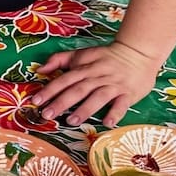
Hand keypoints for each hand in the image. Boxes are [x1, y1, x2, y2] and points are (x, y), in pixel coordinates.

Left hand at [34, 41, 160, 126]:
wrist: (138, 52)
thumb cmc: (105, 57)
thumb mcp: (81, 54)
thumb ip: (59, 60)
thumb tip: (39, 69)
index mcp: (85, 68)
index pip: (65, 79)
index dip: (50, 90)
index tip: (36, 101)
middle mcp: (98, 76)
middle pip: (78, 89)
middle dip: (62, 102)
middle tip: (47, 114)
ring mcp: (114, 85)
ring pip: (98, 96)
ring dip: (85, 109)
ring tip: (71, 121)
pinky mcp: (129, 93)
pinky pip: (122, 104)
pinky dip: (115, 113)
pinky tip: (107, 123)